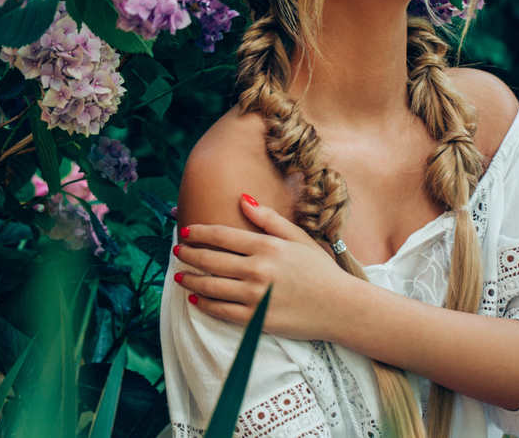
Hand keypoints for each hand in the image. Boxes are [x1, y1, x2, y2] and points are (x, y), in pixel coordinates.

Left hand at [173, 194, 351, 340]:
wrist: (340, 307)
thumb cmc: (320, 270)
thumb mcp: (298, 237)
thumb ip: (268, 218)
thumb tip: (242, 199)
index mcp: (266, 246)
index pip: (221, 236)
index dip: (198, 233)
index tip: (185, 232)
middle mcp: (257, 270)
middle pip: (210, 260)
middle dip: (188, 255)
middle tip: (177, 252)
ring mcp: (255, 296)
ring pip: (210, 286)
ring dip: (190, 280)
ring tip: (179, 276)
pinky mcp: (256, 320)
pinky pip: (222, 311)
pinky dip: (205, 304)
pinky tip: (196, 299)